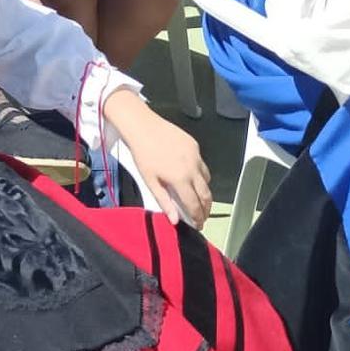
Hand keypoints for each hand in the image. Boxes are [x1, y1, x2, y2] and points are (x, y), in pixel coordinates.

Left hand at [108, 92, 210, 225]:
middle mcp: (193, 168)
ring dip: (205, 191)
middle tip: (202, 216)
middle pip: (206, 195)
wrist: (142, 126)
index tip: (198, 224)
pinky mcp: (195, 145)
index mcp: (181, 179)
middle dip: (206, 208)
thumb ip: (164, 202)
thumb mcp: (150, 181)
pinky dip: (200, 174)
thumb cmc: (142, 154)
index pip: (195, 205)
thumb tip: (175, 220)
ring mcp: (196, 155)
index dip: (198, 217)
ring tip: (198, 198)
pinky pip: (202, 164)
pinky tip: (191, 176)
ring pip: (207, 180)